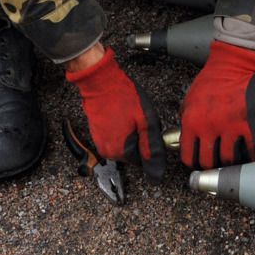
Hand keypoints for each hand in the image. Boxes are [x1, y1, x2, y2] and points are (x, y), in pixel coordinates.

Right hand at [65, 45, 164, 179]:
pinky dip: (120, 129)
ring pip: (124, 145)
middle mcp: (109, 152)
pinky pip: (114, 137)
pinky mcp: (96, 134)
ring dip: (130, 134)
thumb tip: (157, 173)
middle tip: (139, 120)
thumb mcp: (146, 121)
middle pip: (133, 154)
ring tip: (129, 116)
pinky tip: (121, 115)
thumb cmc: (123, 96)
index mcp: (122, 151)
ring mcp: (100, 142)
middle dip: (140, 139)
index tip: (148, 128)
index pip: (144, 161)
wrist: (100, 81)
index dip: (149, 143)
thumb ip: (152, 149)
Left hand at [179, 40, 254, 169]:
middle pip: (209, 162)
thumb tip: (184, 142)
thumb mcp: (189, 101)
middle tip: (217, 163)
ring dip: (231, 162)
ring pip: (229, 159)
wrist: (232, 64)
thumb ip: (186, 122)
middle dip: (212, 166)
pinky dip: (252, 158)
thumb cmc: (210, 81)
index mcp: (191, 122)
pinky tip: (251, 158)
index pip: (188, 157)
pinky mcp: (249, 123)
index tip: (200, 164)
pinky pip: (252, 150)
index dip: (194, 164)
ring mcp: (230, 126)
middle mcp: (209, 127)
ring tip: (233, 158)